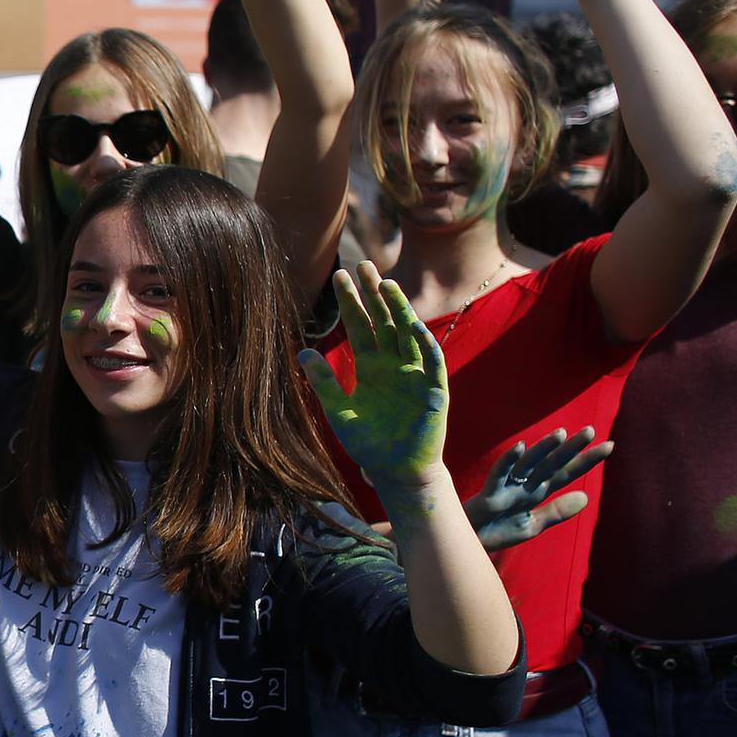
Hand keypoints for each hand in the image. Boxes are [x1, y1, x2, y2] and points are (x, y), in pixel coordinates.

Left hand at [300, 263, 447, 497]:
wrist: (396, 472)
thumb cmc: (369, 444)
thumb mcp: (339, 412)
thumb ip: (324, 383)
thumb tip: (303, 351)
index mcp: (370, 366)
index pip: (360, 325)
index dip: (351, 302)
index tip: (340, 276)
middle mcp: (393, 363)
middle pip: (384, 320)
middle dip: (374, 293)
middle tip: (363, 265)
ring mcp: (415, 373)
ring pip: (408, 332)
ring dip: (399, 309)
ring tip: (386, 284)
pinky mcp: (434, 389)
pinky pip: (431, 361)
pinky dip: (424, 344)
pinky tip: (413, 325)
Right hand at [463, 426, 612, 551]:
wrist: (468, 546)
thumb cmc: (496, 531)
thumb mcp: (532, 524)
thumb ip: (558, 511)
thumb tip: (587, 496)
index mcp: (537, 492)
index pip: (566, 473)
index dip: (586, 461)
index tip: (609, 446)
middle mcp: (525, 486)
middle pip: (552, 464)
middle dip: (571, 449)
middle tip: (591, 431)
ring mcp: (507, 489)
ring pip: (528, 465)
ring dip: (543, 450)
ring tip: (561, 434)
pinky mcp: (489, 496)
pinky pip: (499, 476)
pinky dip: (508, 462)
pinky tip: (520, 448)